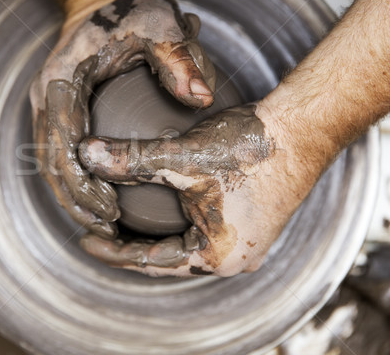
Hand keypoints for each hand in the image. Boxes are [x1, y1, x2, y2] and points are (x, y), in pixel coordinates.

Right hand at [30, 0, 216, 238]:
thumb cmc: (130, 12)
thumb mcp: (159, 27)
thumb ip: (180, 60)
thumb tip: (201, 100)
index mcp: (62, 80)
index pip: (64, 143)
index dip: (83, 182)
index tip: (110, 209)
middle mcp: (47, 95)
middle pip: (50, 161)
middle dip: (75, 201)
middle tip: (107, 229)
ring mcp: (49, 103)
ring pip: (50, 162)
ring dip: (73, 197)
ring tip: (103, 225)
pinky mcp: (59, 109)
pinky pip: (59, 153)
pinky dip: (76, 180)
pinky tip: (101, 198)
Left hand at [78, 104, 321, 276]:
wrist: (303, 128)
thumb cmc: (250, 148)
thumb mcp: (184, 157)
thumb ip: (132, 160)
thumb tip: (86, 154)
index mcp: (218, 256)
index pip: (151, 261)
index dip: (114, 251)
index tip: (87, 240)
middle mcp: (235, 257)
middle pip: (169, 259)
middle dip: (133, 245)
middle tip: (100, 231)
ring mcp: (246, 240)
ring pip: (187, 245)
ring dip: (156, 234)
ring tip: (124, 221)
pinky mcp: (252, 222)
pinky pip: (204, 230)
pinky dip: (178, 221)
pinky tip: (162, 205)